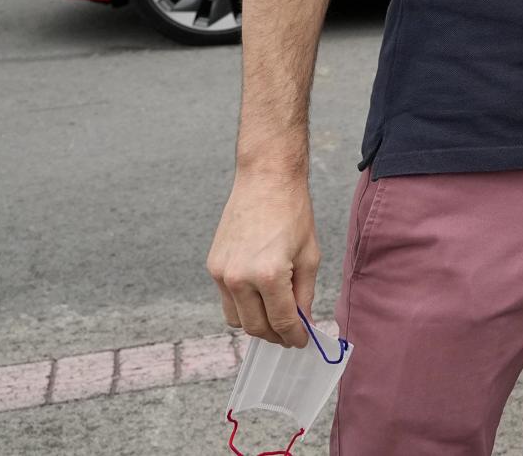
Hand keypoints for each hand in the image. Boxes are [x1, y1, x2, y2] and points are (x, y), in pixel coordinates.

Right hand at [206, 170, 320, 347]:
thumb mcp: (310, 256)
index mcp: (268, 275)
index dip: (294, 336)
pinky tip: (261, 296)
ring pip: (236, 319)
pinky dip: (243, 305)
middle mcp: (239, 278)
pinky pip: (226, 299)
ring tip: (276, 317)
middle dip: (275, 335)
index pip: (281, 321)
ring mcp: (221, 273)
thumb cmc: (293, 213)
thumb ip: (305, 294)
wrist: (265, 180)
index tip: (302, 342)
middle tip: (290, 335)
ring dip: (256, 324)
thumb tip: (303, 322)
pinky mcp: (213, 266)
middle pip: (255, 327)